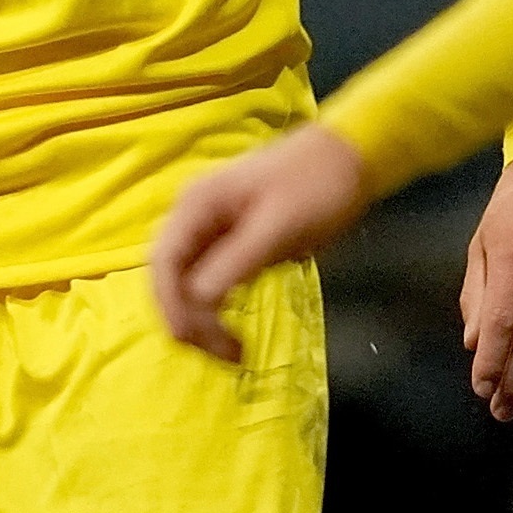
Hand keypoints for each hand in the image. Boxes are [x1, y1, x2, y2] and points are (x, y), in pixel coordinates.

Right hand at [152, 125, 370, 361]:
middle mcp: (195, 217)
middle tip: (225, 353)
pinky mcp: (231, 246)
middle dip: (188, 320)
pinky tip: (235, 334)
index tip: (192, 340)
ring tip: (233, 352)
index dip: (170, 304)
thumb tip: (197, 300)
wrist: (348, 159)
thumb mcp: (279, 225)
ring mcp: (211, 231)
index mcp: (198, 204)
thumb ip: (237, 260)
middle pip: (170, 278)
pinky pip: (209, 285)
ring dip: (201, 322)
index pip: (164, 261)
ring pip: (187, 286)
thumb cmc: (315, 185)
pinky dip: (216, 312)